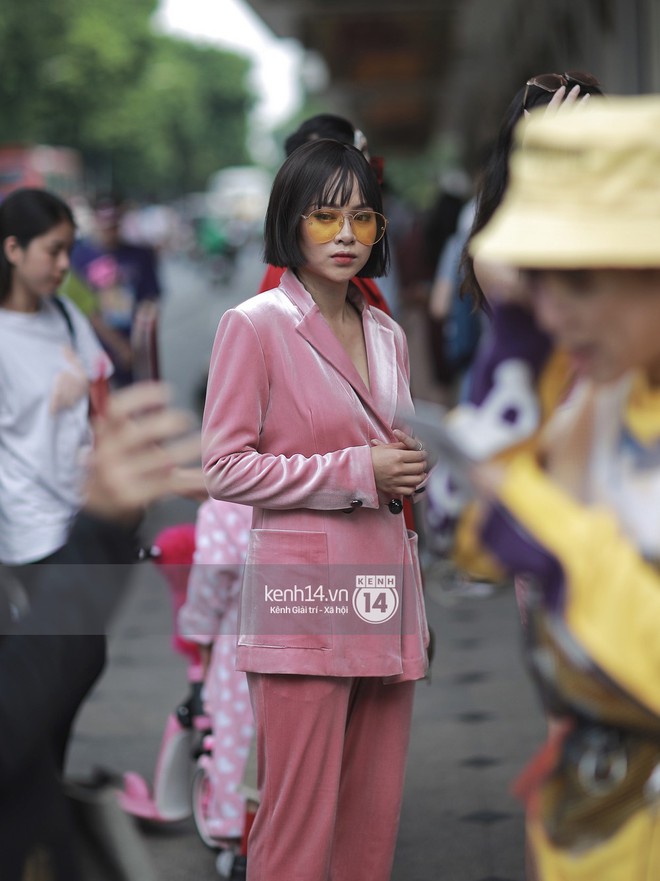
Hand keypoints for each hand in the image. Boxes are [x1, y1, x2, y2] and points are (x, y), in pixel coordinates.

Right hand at [84, 382, 199, 521]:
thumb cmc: (116, 470)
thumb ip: (132, 426)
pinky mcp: (133, 497)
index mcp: (104, 436)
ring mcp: (119, 478)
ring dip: (189, 449)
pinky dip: (193, 482)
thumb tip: (153, 398)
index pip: (116, 410)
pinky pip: (170, 485)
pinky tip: (209, 480)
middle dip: (167, 423)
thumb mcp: (115, 446)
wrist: (97, 513)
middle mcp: (107, 456)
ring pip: (161, 461)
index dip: (140, 397)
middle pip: (140, 434)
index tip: (167, 392)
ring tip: (208, 442)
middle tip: (187, 419)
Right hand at [370, 430, 426, 497]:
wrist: (359, 469)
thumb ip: (402, 446)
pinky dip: (413, 486)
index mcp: (398, 456)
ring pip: (417, 480)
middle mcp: (398, 469)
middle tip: (421, 462)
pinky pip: (409, 490)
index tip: (422, 454)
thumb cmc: (371, 457)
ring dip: (420, 476)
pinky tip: (411, 482)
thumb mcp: (386, 447)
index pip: (419, 456)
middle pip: (420, 467)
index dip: (423, 454)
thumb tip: (413, 446)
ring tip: (418, 472)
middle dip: (423, 464)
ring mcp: (396, 480)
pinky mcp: (393, 489)